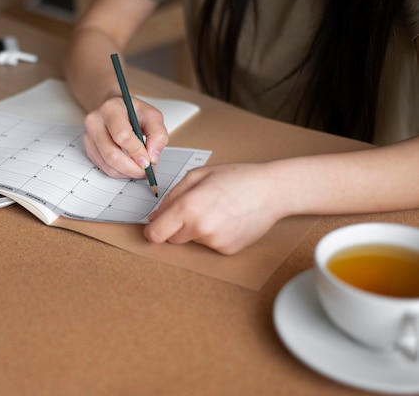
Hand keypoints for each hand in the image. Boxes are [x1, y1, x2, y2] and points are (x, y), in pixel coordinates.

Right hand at [83, 96, 167, 178]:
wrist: (116, 109)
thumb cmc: (133, 112)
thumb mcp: (152, 116)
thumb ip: (158, 134)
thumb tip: (152, 158)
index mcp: (111, 109)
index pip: (121, 135)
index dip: (136, 151)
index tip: (147, 162)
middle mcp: (95, 122)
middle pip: (111, 154)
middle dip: (131, 168)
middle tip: (146, 172)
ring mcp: (89, 136)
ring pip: (107, 164)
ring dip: (126, 172)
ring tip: (140, 170)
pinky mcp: (89, 149)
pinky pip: (104, 167)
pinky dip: (119, 172)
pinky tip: (129, 167)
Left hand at [144, 163, 286, 254]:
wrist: (272, 191)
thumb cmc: (236, 178)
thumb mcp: (197, 176)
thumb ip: (171, 197)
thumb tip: (154, 217)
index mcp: (188, 207)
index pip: (155, 234)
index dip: (153, 230)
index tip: (156, 225)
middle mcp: (200, 228)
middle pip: (172, 238)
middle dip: (177, 226)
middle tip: (198, 208)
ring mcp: (214, 242)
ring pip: (192, 240)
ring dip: (198, 229)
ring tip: (218, 210)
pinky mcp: (227, 250)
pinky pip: (209, 245)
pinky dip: (214, 234)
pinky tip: (228, 220)